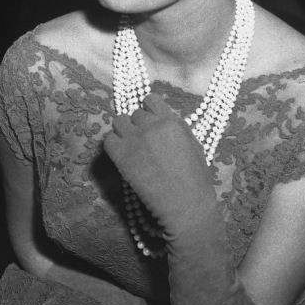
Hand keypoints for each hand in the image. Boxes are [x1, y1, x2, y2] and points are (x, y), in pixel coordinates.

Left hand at [103, 92, 214, 233]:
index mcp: (171, 121)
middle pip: (134, 114)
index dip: (149, 110)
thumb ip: (178, 128)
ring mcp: (134, 139)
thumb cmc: (195, 179)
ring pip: (118, 122)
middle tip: (143, 142)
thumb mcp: (195, 145)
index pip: (150, 99)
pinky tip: (123, 156)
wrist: (185, 205)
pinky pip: (108, 139)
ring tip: (131, 147)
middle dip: (138, 125)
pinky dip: (114, 145)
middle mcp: (150, 125)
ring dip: (124, 132)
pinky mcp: (120, 155)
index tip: (151, 122)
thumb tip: (165, 119)